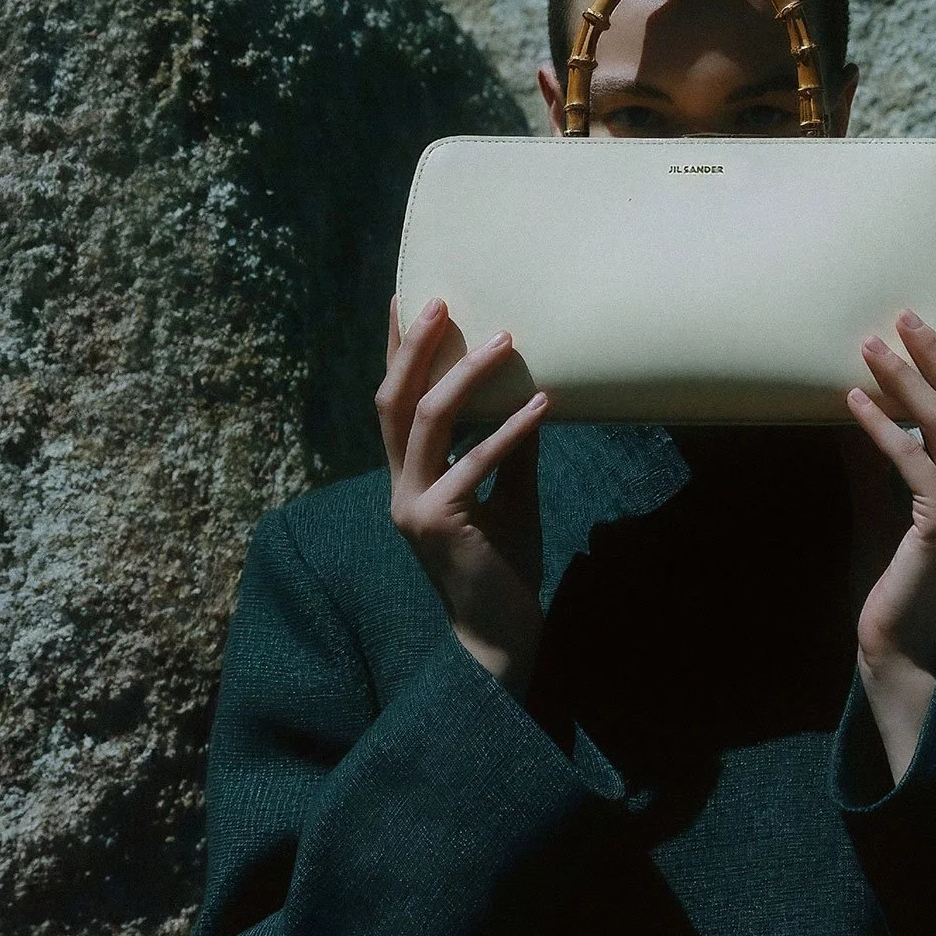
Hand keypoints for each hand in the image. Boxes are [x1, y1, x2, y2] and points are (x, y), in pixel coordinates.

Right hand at [376, 295, 548, 698]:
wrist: (500, 635)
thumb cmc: (504, 566)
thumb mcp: (512, 496)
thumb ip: (514, 451)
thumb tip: (533, 394)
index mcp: (409, 477)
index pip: (394, 403)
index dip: (396, 352)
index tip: (405, 300)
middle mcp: (400, 486)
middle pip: (393, 401)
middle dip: (413, 347)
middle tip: (440, 301)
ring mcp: (412, 505)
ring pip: (426, 422)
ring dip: (465, 376)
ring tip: (504, 339)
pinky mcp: (438, 523)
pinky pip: (475, 462)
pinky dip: (510, 430)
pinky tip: (542, 404)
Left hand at [839, 297, 935, 779]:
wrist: (900, 651)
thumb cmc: (893, 582)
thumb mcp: (881, 506)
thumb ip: (877, 458)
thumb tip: (850, 399)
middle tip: (906, 309)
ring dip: (910, 376)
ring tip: (871, 341)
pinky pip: (913, 461)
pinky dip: (881, 426)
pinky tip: (849, 402)